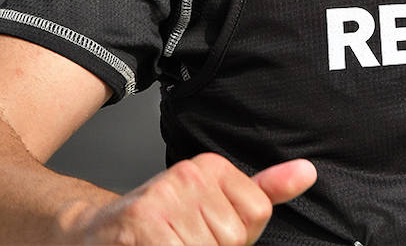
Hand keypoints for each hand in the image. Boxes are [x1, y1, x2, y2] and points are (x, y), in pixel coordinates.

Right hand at [68, 154, 315, 244]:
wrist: (97, 234)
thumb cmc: (161, 226)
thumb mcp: (216, 206)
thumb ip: (264, 192)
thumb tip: (308, 172)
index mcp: (212, 167)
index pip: (255, 215)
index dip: (232, 238)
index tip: (202, 231)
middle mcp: (190, 173)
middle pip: (232, 238)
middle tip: (179, 241)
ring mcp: (166, 195)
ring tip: (168, 244)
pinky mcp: (145, 220)